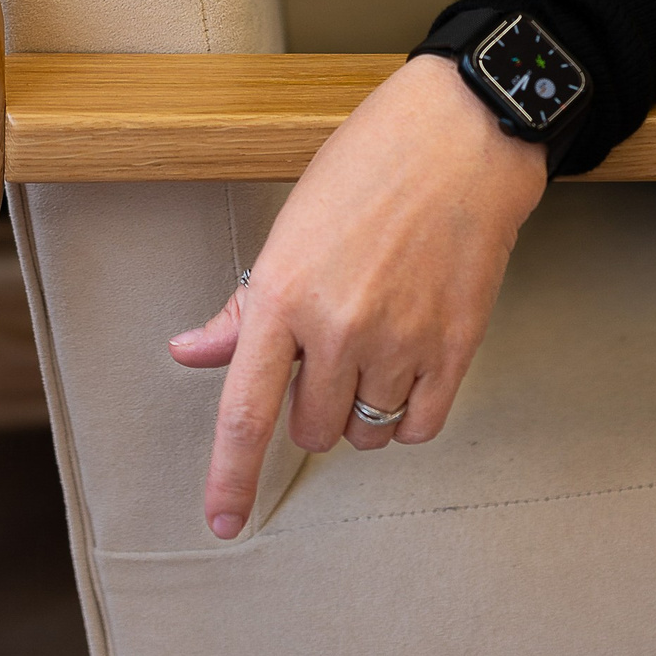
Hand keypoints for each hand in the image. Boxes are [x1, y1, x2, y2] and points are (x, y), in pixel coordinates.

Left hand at [168, 54, 546, 538]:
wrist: (465, 132)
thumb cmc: (372, 161)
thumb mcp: (291, 223)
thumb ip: (244, 305)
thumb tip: (191, 351)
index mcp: (283, 293)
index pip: (244, 414)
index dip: (228, 480)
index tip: (222, 523)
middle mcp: (338, 328)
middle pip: (309, 431)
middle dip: (311, 405)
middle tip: (330, 349)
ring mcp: (401, 342)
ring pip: (365, 433)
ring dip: (361, 409)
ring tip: (376, 346)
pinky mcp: (455, 347)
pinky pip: (421, 427)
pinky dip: (409, 416)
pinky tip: (408, 372)